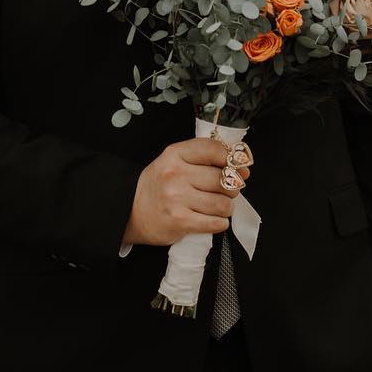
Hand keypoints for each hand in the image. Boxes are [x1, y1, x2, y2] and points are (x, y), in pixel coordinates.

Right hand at [122, 138, 250, 246]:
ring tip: (217, 207)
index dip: (231, 159)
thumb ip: (203, 159)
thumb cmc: (157, 187)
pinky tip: (212, 219)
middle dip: (231, 188)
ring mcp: (177, 198)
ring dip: (226, 207)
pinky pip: (216, 222)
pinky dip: (219, 222)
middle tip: (225, 191)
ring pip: (223, 203)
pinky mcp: (180, 221)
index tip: (234, 167)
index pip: (214, 149)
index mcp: (175, 155)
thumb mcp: (173, 162)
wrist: (130, 212)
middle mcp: (175, 174)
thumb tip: (242, 168)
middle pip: (223, 179)